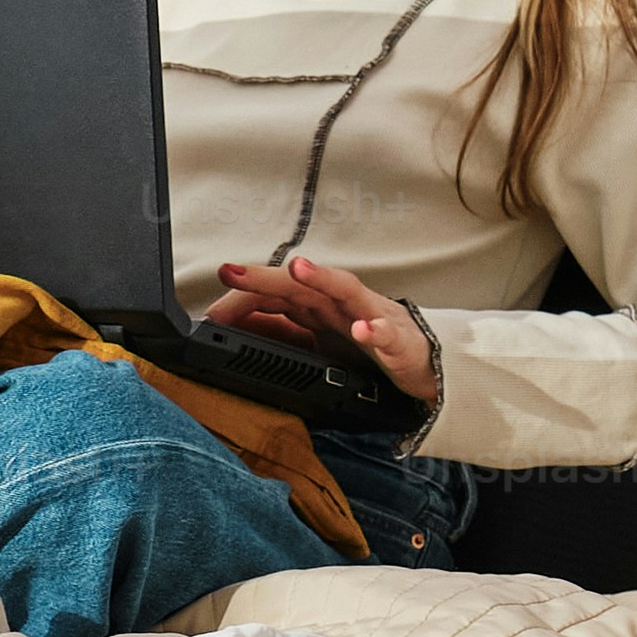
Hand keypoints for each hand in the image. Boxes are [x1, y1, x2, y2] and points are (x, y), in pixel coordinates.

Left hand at [207, 256, 437, 401]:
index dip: (243, 299)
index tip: (211, 313)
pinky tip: (362, 330)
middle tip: (231, 271)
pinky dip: (375, 331)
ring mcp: (372, 317)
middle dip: (266, 278)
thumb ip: (281, 333)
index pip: (275, 295)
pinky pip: (387, 334)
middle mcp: (341, 305)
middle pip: (301, 285)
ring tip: (298, 270)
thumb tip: (236, 326)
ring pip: (346, 291)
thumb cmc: (369, 348)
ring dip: (322, 279)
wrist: (426, 366)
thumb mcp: (317, 342)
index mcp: (319, 307)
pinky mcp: (399, 341)